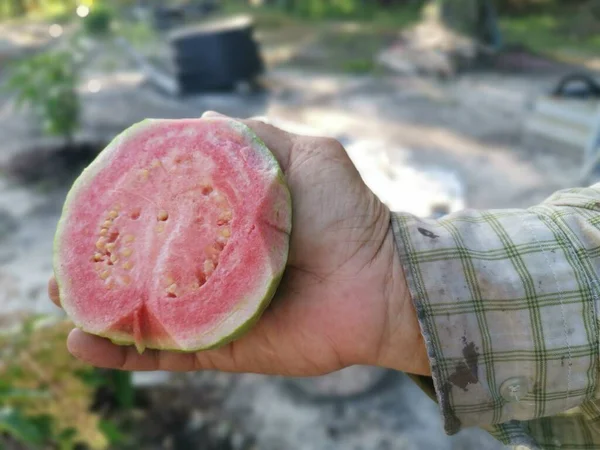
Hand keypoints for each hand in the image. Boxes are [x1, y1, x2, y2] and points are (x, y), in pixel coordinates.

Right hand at [48, 113, 429, 375]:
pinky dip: (125, 354)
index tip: (93, 210)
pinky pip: (170, 356)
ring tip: (62, 299)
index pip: (168, 220)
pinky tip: (82, 344)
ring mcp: (219, 311)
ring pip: (148, 315)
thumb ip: (257, 138)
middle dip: (105, 266)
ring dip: (101, 310)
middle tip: (66, 260)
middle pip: (150, 269)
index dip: (128, 216)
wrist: (382, 279)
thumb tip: (203, 118)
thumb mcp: (306, 156)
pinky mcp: (227, 347)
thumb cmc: (348, 214)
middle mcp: (218, 268)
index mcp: (229, 227)